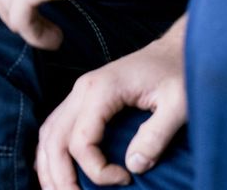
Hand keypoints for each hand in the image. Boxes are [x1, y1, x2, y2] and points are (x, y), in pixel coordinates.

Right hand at [36, 26, 186, 189]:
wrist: (175, 49)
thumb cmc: (178, 73)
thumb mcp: (178, 104)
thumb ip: (156, 135)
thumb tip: (133, 167)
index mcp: (102, 89)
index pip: (81, 141)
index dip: (97, 170)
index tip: (125, 179)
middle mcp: (82, 90)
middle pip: (54, 140)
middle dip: (60, 177)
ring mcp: (79, 93)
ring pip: (48, 135)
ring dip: (49, 168)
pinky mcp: (83, 99)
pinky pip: (54, 129)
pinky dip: (50, 154)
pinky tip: (56, 173)